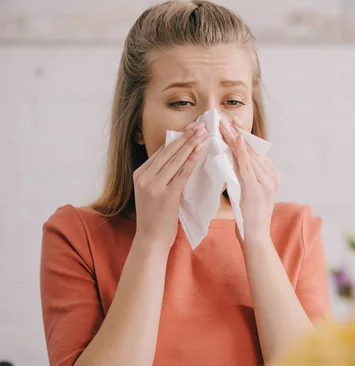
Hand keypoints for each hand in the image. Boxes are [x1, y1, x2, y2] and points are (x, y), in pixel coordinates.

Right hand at [133, 122, 206, 249]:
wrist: (150, 240)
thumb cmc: (156, 218)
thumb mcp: (153, 193)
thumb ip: (162, 177)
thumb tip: (180, 160)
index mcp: (139, 174)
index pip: (161, 152)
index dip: (177, 139)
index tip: (190, 128)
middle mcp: (144, 177)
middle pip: (168, 151)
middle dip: (186, 136)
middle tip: (200, 124)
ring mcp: (153, 185)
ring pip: (175, 159)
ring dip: (191, 144)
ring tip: (203, 133)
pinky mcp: (165, 195)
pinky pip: (182, 173)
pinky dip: (192, 161)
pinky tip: (200, 151)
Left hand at [220, 117, 279, 241]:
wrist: (255, 238)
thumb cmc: (248, 219)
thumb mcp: (247, 194)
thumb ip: (244, 178)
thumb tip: (230, 164)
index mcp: (271, 176)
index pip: (255, 151)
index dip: (242, 136)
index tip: (231, 123)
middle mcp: (271, 175)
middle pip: (252, 148)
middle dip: (237, 132)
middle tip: (224, 117)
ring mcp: (266, 181)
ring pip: (248, 153)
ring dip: (235, 136)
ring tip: (222, 123)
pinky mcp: (256, 187)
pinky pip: (246, 163)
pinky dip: (240, 149)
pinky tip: (233, 138)